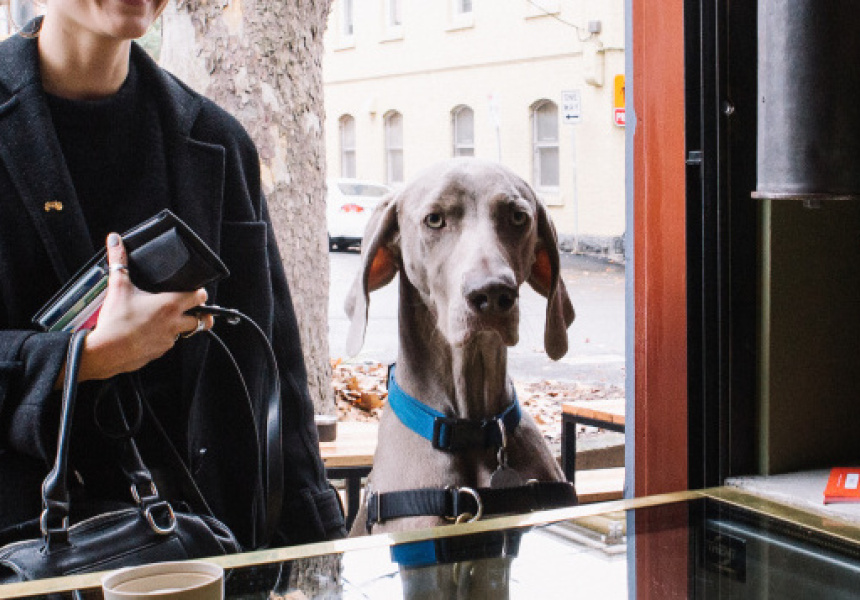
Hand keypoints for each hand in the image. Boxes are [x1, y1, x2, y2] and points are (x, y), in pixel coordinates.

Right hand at [76, 232, 214, 380]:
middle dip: (198, 313)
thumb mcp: (118, 287)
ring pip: (184, 332)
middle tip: (189, 307)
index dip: (200, 292)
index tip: (195, 290)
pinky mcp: (159, 352)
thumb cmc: (115, 321)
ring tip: (165, 317)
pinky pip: (168, 344)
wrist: (104, 352)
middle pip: (201, 319)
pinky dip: (164, 337)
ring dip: (180, 325)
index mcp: (170, 305)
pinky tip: (150, 331)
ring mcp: (168, 340)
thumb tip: (115, 240)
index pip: (200, 297)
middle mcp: (174, 323)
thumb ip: (119, 261)